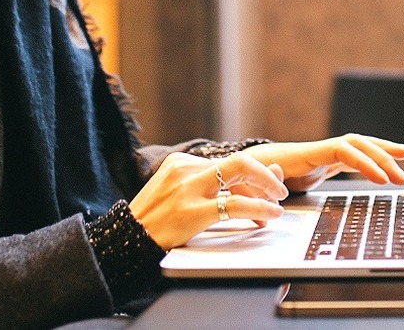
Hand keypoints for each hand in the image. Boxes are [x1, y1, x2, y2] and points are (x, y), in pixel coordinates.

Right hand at [129, 151, 287, 249]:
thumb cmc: (154, 223)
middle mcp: (185, 169)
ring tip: (278, 203)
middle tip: (279, 190)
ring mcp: (188, 188)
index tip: (264, 189)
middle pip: (238, 162)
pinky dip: (259, 208)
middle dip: (265, 175)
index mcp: (181, 163)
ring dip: (267, 188)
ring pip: (241, 175)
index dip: (252, 177)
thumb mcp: (178, 195)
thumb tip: (250, 182)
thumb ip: (211, 187)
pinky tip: (270, 215)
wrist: (125, 241)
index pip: (227, 163)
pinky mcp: (191, 210)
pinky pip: (235, 204)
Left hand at [242, 135, 403, 193]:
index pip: (342, 151)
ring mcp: (321, 156)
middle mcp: (316, 150)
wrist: (239, 169)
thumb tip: (275, 178)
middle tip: (402, 177)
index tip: (381, 180)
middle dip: (381, 157)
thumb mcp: (250, 181)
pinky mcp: (323, 165)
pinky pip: (353, 158)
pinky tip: (387, 167)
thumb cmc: (244, 177)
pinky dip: (371, 160)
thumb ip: (264, 180)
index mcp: (303, 154)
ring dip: (382, 152)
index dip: (364, 163)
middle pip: (356, 143)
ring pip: (358, 147)